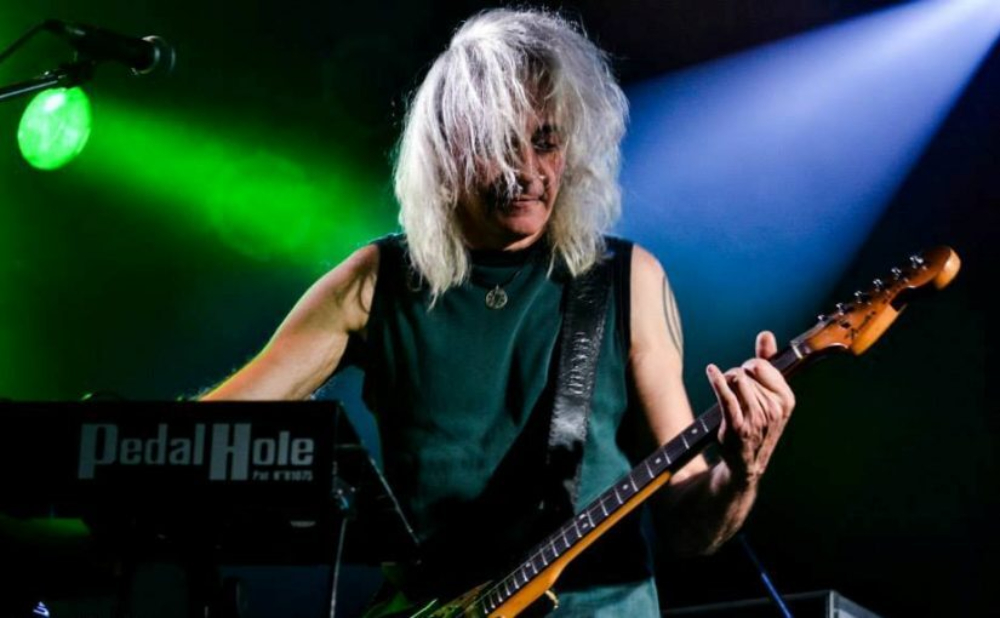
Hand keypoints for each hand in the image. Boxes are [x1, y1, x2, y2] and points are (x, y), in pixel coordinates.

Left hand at [706, 331, 795, 488]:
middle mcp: (774, 409)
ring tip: (727, 394)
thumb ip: (768, 362)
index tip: (748, 374)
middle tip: (733, 388)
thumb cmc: (757, 423)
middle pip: (745, 372)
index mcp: (786, 400)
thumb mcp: (768, 394)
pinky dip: (717, 381)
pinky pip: (726, 396)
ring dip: (725, 382)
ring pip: (735, 381)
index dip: (750, 366)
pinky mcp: (737, 426)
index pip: (762, 365)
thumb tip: (766, 335)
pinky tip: (711, 371)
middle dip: (735, 375)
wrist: (746, 463)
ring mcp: (756, 419)